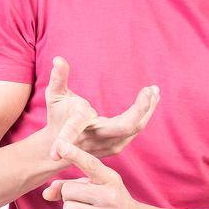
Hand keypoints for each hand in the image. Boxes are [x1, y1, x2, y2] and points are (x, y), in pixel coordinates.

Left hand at [40, 140, 147, 208]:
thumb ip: (68, 185)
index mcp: (110, 178)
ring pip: (68, 208)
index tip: (60, 143)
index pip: (90, 163)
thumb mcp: (95, 186)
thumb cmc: (109, 201)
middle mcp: (111, 195)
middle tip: (84, 201)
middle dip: (69, 196)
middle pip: (69, 190)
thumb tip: (46, 193)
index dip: (74, 154)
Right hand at [44, 56, 159, 161]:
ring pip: (136, 127)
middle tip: (150, 89)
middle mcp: (96, 137)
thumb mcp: (54, 97)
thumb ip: (58, 79)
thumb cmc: (57, 117)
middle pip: (126, 126)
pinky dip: (144, 114)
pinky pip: (136, 130)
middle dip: (142, 108)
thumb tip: (58, 59)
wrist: (61, 149)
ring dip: (148, 108)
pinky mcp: (116, 146)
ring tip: (154, 91)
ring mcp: (108, 145)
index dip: (110, 109)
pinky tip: (150, 100)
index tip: (140, 95)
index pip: (93, 120)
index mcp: (79, 124)